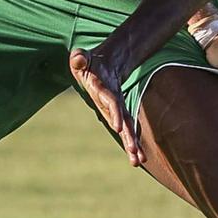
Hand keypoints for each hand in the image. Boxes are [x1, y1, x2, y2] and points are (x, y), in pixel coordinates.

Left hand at [68, 44, 145, 167]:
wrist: (106, 64)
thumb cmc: (88, 62)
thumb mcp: (81, 57)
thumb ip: (79, 57)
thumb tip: (79, 58)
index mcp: (104, 88)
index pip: (111, 101)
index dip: (115, 113)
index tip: (119, 127)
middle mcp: (114, 101)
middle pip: (125, 119)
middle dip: (129, 135)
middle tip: (134, 150)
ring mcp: (118, 109)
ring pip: (127, 128)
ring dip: (132, 144)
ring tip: (137, 161)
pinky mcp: (118, 115)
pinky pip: (126, 132)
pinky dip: (131, 144)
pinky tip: (136, 160)